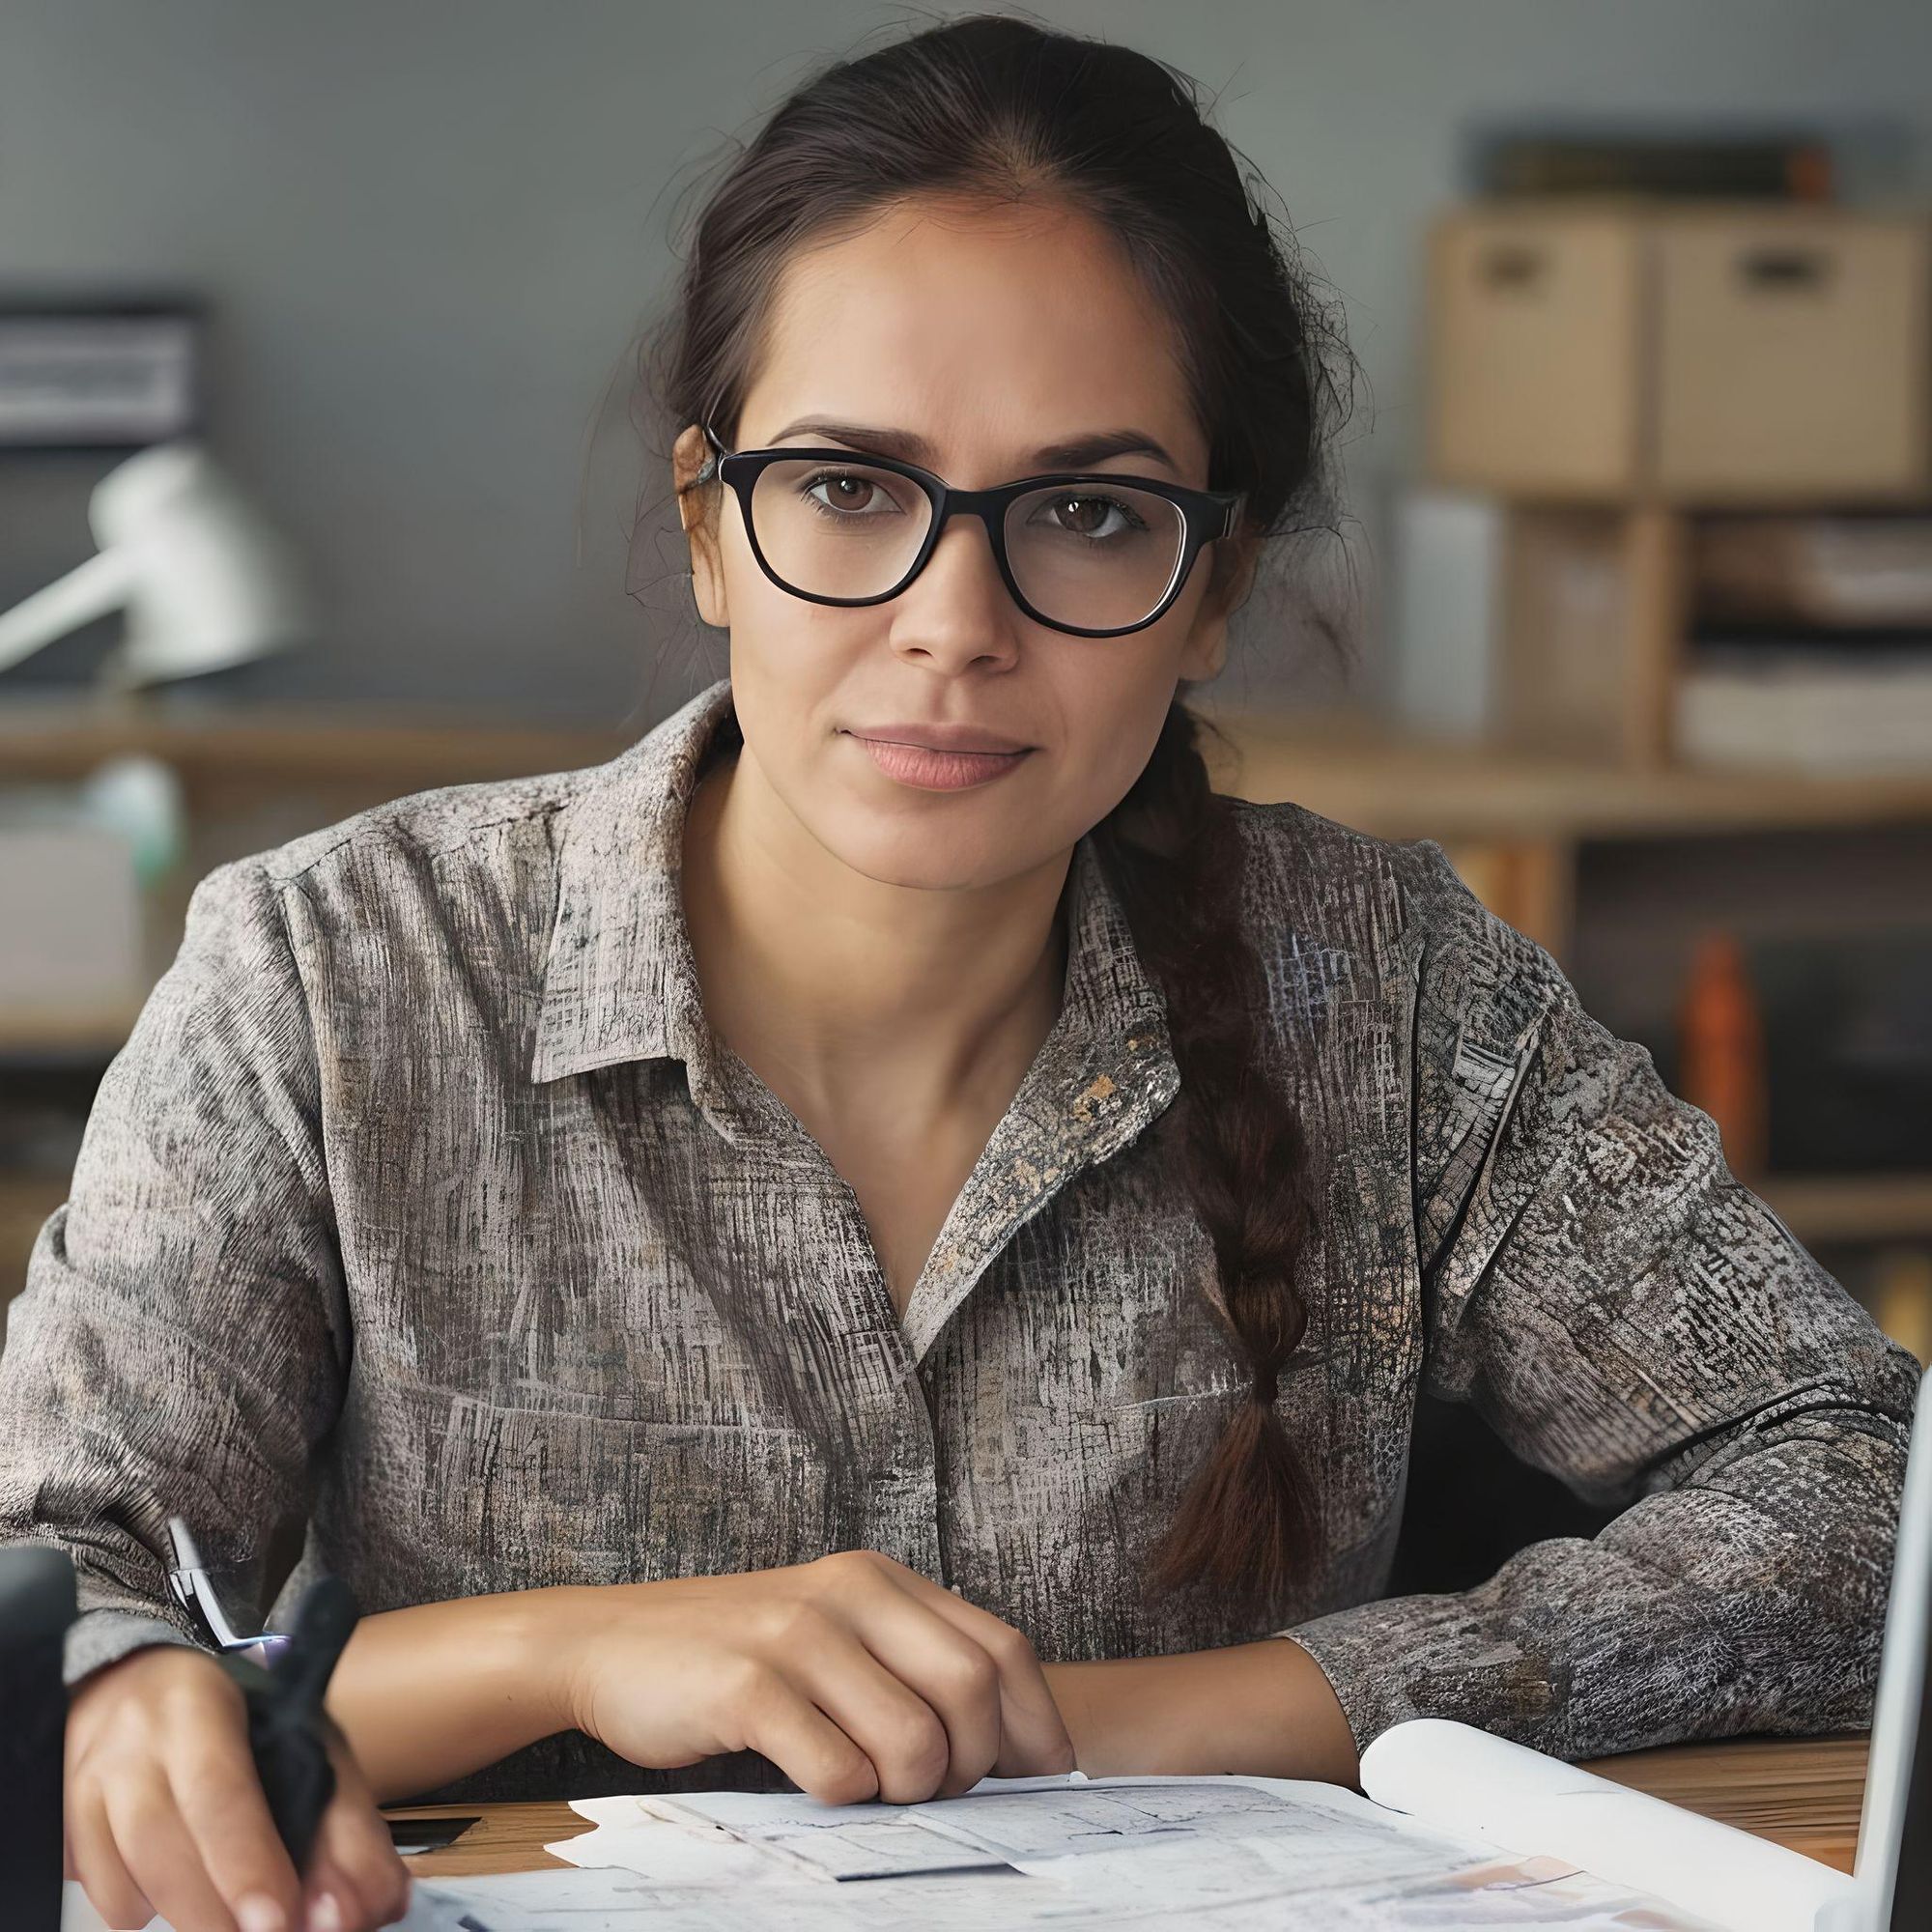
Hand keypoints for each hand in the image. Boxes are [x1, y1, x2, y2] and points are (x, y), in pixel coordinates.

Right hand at [66, 1644, 411, 1931]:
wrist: (136, 1685)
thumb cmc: (239, 1721)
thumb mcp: (306, 1743)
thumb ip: (346, 1825)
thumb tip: (376, 1905)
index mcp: (198, 1705)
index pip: (219, 1793)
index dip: (246, 1863)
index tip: (277, 1920)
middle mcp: (129, 1746)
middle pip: (164, 1850)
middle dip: (220, 1913)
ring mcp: (83, 1789)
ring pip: (125, 1885)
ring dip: (188, 1919)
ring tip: (237, 1923)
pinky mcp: (60, 1828)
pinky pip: (102, 1897)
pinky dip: (143, 1910)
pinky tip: (180, 1891)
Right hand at [558, 1550, 1074, 1803]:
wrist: (609, 1644)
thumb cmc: (736, 1660)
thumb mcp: (833, 1636)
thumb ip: (907, 1667)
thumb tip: (1009, 1750)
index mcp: (882, 1580)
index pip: (1002, 1647)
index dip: (1034, 1723)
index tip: (1038, 1779)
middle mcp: (851, 1593)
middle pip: (973, 1692)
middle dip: (973, 1766)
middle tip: (934, 1794)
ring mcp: (800, 1636)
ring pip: (915, 1741)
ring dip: (907, 1792)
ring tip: (869, 1789)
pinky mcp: (749, 1686)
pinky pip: (837, 1769)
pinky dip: (842, 1797)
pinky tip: (815, 1784)